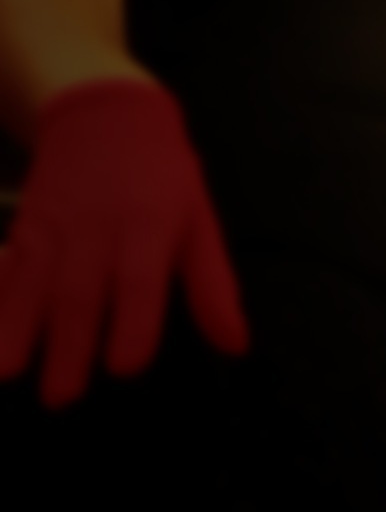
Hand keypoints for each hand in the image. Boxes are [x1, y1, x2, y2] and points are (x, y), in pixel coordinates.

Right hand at [0, 78, 248, 407]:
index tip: (125, 366)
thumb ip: (213, 286)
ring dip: (18, 330)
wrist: (107, 112)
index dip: (134, 320)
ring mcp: (56, 228)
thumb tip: (236, 344)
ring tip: (8, 375)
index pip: (142, 277)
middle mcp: (100, 229)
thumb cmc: (162, 174)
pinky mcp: (26, 229)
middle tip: (61, 398)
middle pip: (82, 291)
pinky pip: (7, 265)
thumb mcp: (198, 219)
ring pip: (34, 282)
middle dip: (69, 346)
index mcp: (150, 226)